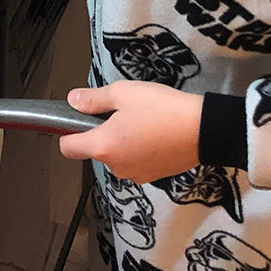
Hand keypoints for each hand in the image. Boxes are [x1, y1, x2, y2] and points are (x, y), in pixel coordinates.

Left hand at [59, 81, 202, 183]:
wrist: (203, 129)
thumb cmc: (160, 108)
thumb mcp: (122, 93)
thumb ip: (93, 99)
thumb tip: (72, 101)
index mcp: (103, 146)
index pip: (68, 149)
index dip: (67, 133)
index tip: (78, 118)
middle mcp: (116, 167)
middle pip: (95, 150)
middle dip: (101, 132)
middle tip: (121, 111)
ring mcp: (136, 175)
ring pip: (117, 156)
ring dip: (121, 141)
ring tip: (141, 119)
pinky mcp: (154, 176)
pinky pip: (135, 162)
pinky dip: (138, 149)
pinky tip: (154, 132)